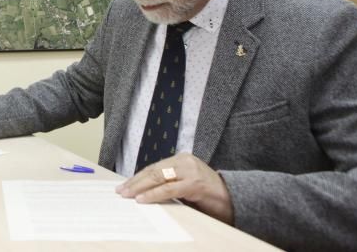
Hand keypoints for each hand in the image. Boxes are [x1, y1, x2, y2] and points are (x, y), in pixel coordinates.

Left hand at [115, 153, 233, 223]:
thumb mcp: (186, 185)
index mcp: (181, 159)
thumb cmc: (208, 194)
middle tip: (121, 190)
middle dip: (135, 181)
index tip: (125, 185)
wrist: (235, 199)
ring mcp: (190, 171)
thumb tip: (144, 191)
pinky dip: (153, 194)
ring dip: (140, 187)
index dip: (138, 177)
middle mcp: (184, 161)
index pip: (154, 167)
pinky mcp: (195, 184)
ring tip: (128, 195)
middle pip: (153, 171)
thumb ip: (170, 183)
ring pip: (158, 178)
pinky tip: (142, 199)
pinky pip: (169, 189)